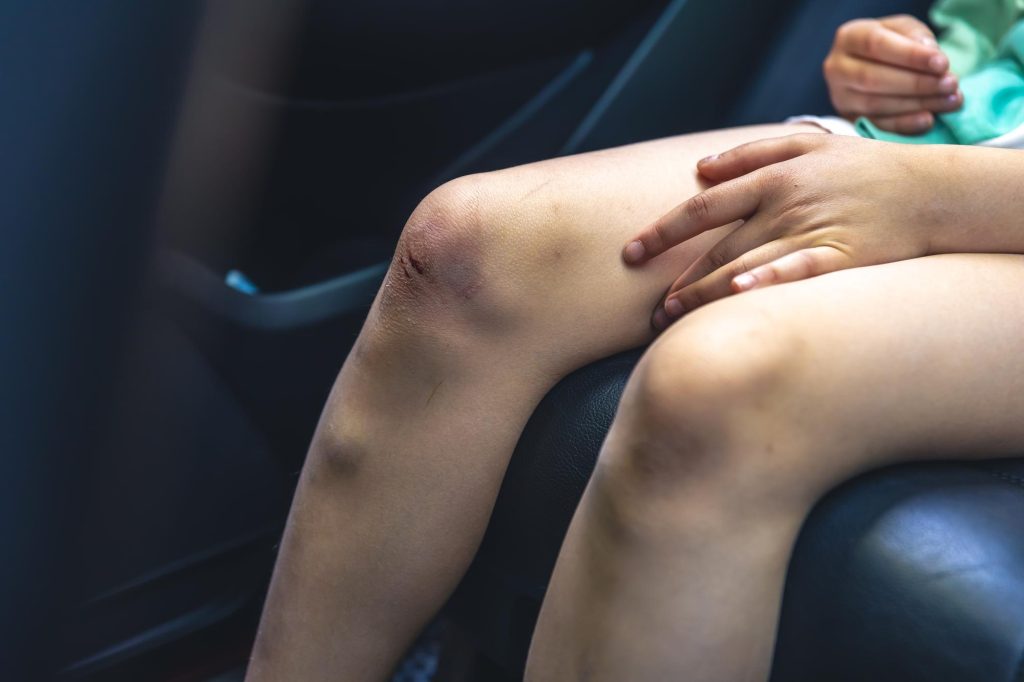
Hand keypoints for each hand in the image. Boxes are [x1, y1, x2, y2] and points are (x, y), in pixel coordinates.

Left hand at [622, 134, 951, 328]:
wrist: (929, 190)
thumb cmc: (860, 167)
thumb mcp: (807, 142)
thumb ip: (749, 152)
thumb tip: (698, 169)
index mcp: (772, 178)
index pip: (702, 207)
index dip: (662, 231)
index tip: (630, 253)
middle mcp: (785, 205)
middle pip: (717, 248)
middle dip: (679, 280)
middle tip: (652, 307)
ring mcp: (812, 232)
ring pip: (744, 266)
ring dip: (704, 294)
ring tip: (671, 318)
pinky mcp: (841, 258)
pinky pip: (795, 273)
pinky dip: (765, 282)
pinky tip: (736, 296)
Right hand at [824, 14, 961, 133]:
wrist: (871, 64)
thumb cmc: (892, 43)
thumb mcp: (904, 30)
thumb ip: (917, 37)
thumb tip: (933, 59)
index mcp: (848, 38)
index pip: (876, 45)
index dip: (910, 56)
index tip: (943, 64)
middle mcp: (836, 68)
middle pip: (872, 78)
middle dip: (916, 83)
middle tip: (950, 85)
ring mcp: (840, 97)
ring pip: (875, 104)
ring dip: (916, 104)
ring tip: (950, 101)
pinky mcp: (849, 119)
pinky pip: (876, 125)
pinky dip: (904, 125)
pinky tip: (928, 120)